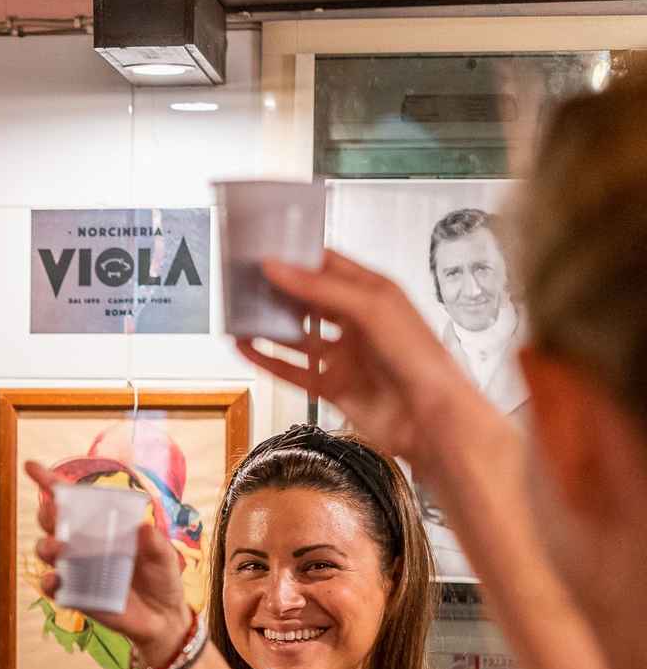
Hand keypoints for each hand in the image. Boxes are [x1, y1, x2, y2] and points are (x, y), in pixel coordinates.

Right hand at [24, 460, 192, 668]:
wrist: (163, 618)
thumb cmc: (161, 579)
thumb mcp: (165, 557)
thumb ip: (155, 543)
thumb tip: (143, 528)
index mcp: (102, 527)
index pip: (72, 501)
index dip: (50, 482)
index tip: (31, 467)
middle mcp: (84, 545)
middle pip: (54, 523)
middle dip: (47, 514)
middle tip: (53, 514)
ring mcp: (77, 570)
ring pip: (47, 552)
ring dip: (45, 546)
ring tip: (55, 549)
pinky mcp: (75, 595)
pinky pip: (54, 587)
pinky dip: (50, 582)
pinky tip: (55, 579)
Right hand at [232, 250, 509, 468]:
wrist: (429, 418)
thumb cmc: (417, 357)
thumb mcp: (370, 308)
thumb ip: (319, 289)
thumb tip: (276, 268)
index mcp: (375, 294)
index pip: (330, 267)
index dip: (299, 257)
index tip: (266, 249)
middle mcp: (357, 322)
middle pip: (309, 300)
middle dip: (279, 290)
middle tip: (245, 279)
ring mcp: (344, 356)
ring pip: (298, 336)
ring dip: (269, 326)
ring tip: (239, 313)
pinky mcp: (332, 386)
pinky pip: (292, 370)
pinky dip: (268, 360)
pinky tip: (246, 350)